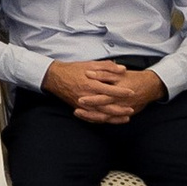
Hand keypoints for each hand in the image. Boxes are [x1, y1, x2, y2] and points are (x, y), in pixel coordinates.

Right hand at [45, 60, 162, 121]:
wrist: (54, 77)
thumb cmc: (72, 70)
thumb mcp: (90, 64)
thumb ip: (107, 67)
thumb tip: (122, 69)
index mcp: (91, 84)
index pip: (110, 90)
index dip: (122, 92)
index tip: (132, 92)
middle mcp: (87, 96)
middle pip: (107, 106)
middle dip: (121, 109)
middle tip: (132, 109)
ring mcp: (82, 104)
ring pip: (101, 114)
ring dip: (114, 117)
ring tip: (125, 117)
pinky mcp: (79, 108)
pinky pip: (92, 117)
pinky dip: (103, 120)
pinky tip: (110, 120)